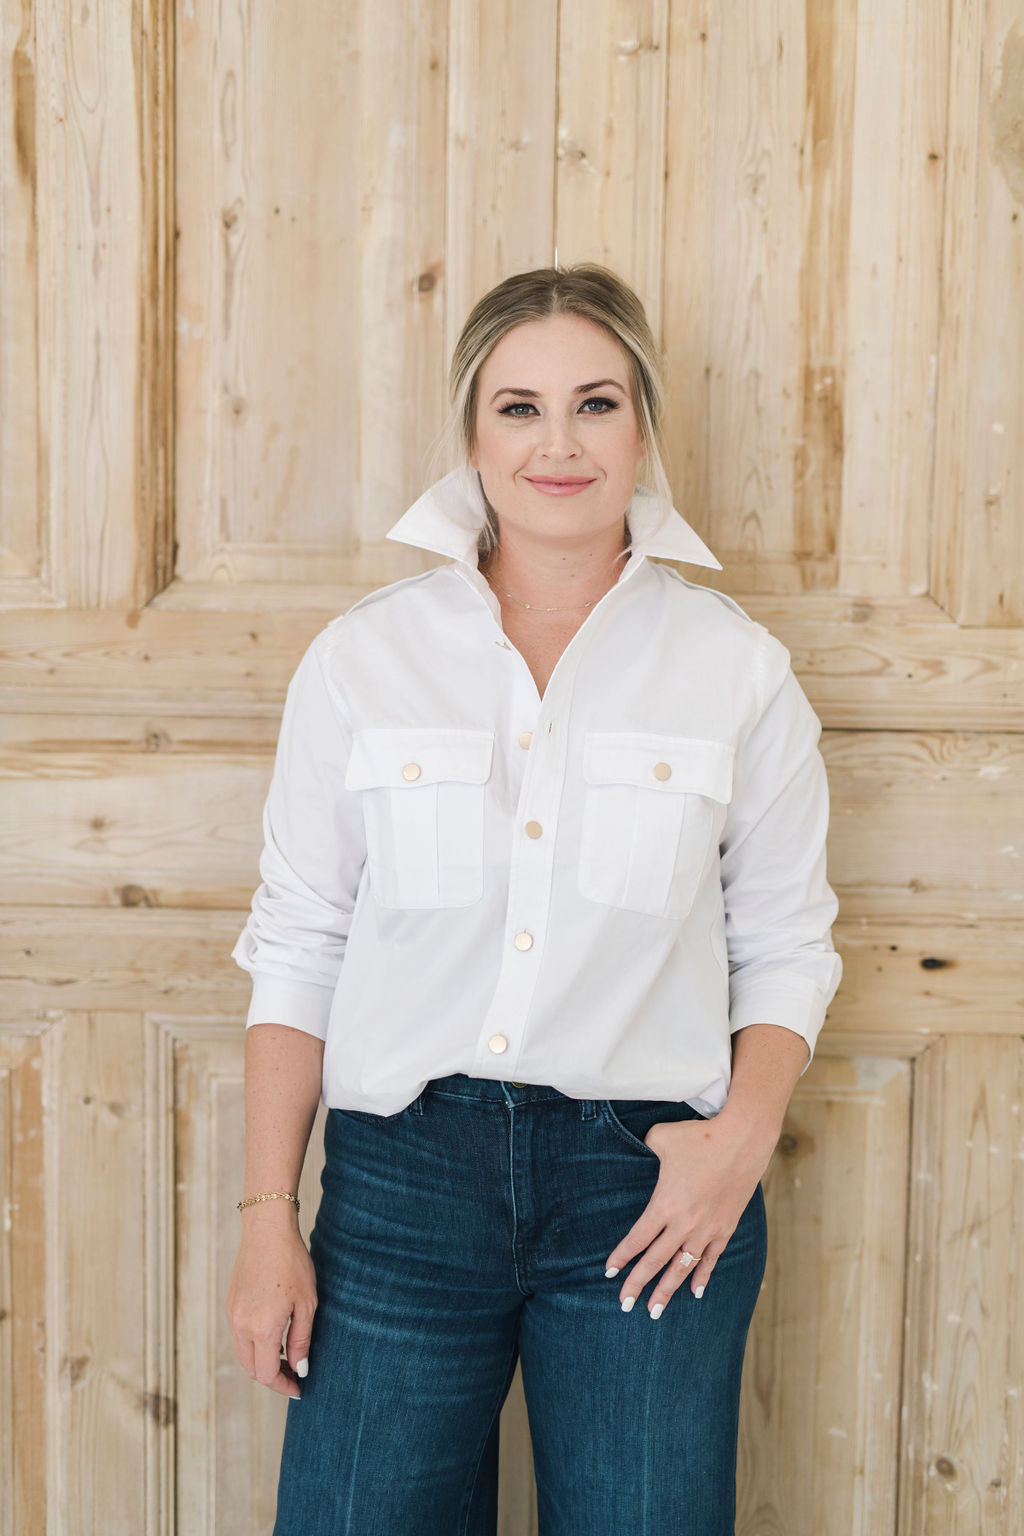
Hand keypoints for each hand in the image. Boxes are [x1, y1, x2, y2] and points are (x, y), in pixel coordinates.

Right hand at [226, 1211, 317, 1397]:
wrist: (267, 1231)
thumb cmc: (292, 1263)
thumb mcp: (306, 1303)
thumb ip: (301, 1340)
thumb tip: (299, 1370)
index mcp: (261, 1328)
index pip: (266, 1374)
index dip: (283, 1386)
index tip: (299, 1389)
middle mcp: (241, 1326)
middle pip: (251, 1369)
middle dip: (272, 1377)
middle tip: (294, 1374)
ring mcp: (232, 1314)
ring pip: (243, 1354)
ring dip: (262, 1361)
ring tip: (286, 1355)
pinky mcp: (230, 1304)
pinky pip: (239, 1336)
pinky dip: (254, 1345)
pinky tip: (273, 1334)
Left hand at [604, 1114, 774, 1316]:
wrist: (743, 1140)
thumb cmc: (699, 1136)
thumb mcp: (660, 1137)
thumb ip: (644, 1148)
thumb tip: (639, 1149)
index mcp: (664, 1204)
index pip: (637, 1239)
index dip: (622, 1257)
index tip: (609, 1272)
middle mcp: (684, 1223)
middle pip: (656, 1261)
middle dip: (638, 1284)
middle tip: (624, 1305)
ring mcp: (707, 1229)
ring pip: (682, 1267)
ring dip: (668, 1290)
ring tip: (654, 1311)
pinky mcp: (726, 1227)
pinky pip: (711, 1258)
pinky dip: (702, 1276)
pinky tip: (695, 1292)